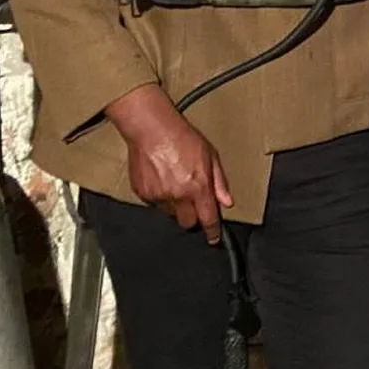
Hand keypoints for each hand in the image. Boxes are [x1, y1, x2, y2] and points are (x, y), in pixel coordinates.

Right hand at [106, 84, 232, 241]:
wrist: (152, 130)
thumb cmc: (183, 138)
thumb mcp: (210, 156)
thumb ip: (219, 182)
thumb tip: (226, 202)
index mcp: (197, 187)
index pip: (207, 218)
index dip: (212, 231)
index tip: (213, 239)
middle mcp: (178, 196)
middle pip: (187, 222)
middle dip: (192, 217)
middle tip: (192, 202)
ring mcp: (158, 196)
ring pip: (170, 213)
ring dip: (175, 205)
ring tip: (175, 182)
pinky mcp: (142, 194)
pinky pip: (155, 204)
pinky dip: (160, 197)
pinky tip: (161, 179)